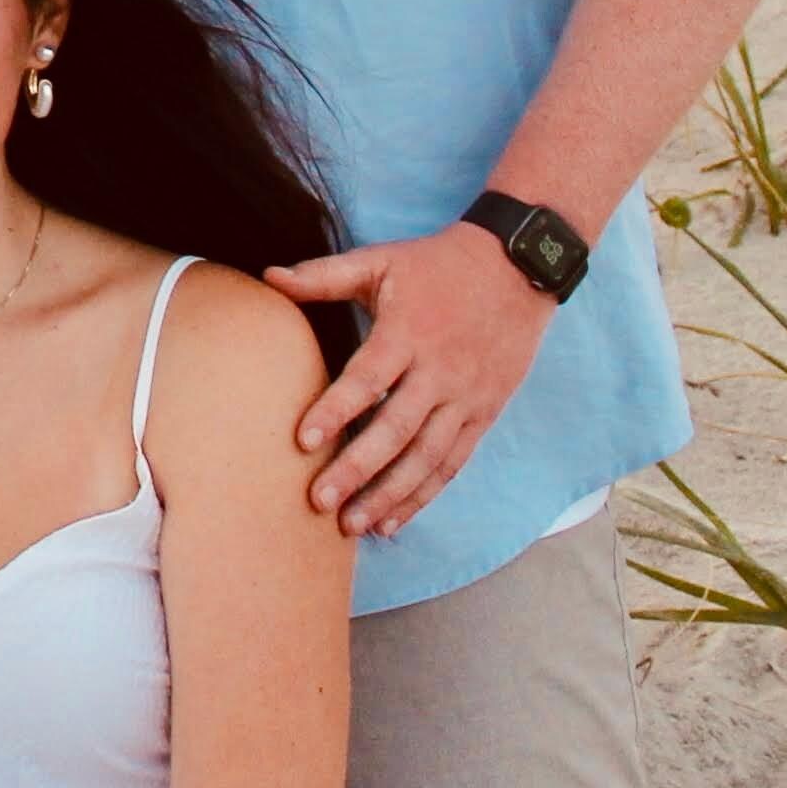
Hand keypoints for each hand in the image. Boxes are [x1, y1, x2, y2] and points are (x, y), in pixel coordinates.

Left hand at [265, 223, 555, 537]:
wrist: (517, 269)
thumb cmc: (436, 266)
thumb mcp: (380, 261)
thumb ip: (323, 275)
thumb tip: (269, 277)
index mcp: (408, 334)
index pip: (368, 380)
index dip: (335, 411)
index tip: (302, 442)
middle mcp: (440, 373)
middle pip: (396, 430)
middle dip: (357, 470)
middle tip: (319, 503)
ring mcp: (466, 398)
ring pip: (427, 457)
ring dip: (390, 495)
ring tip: (353, 525)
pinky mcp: (484, 414)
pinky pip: (453, 462)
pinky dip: (424, 495)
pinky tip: (394, 520)